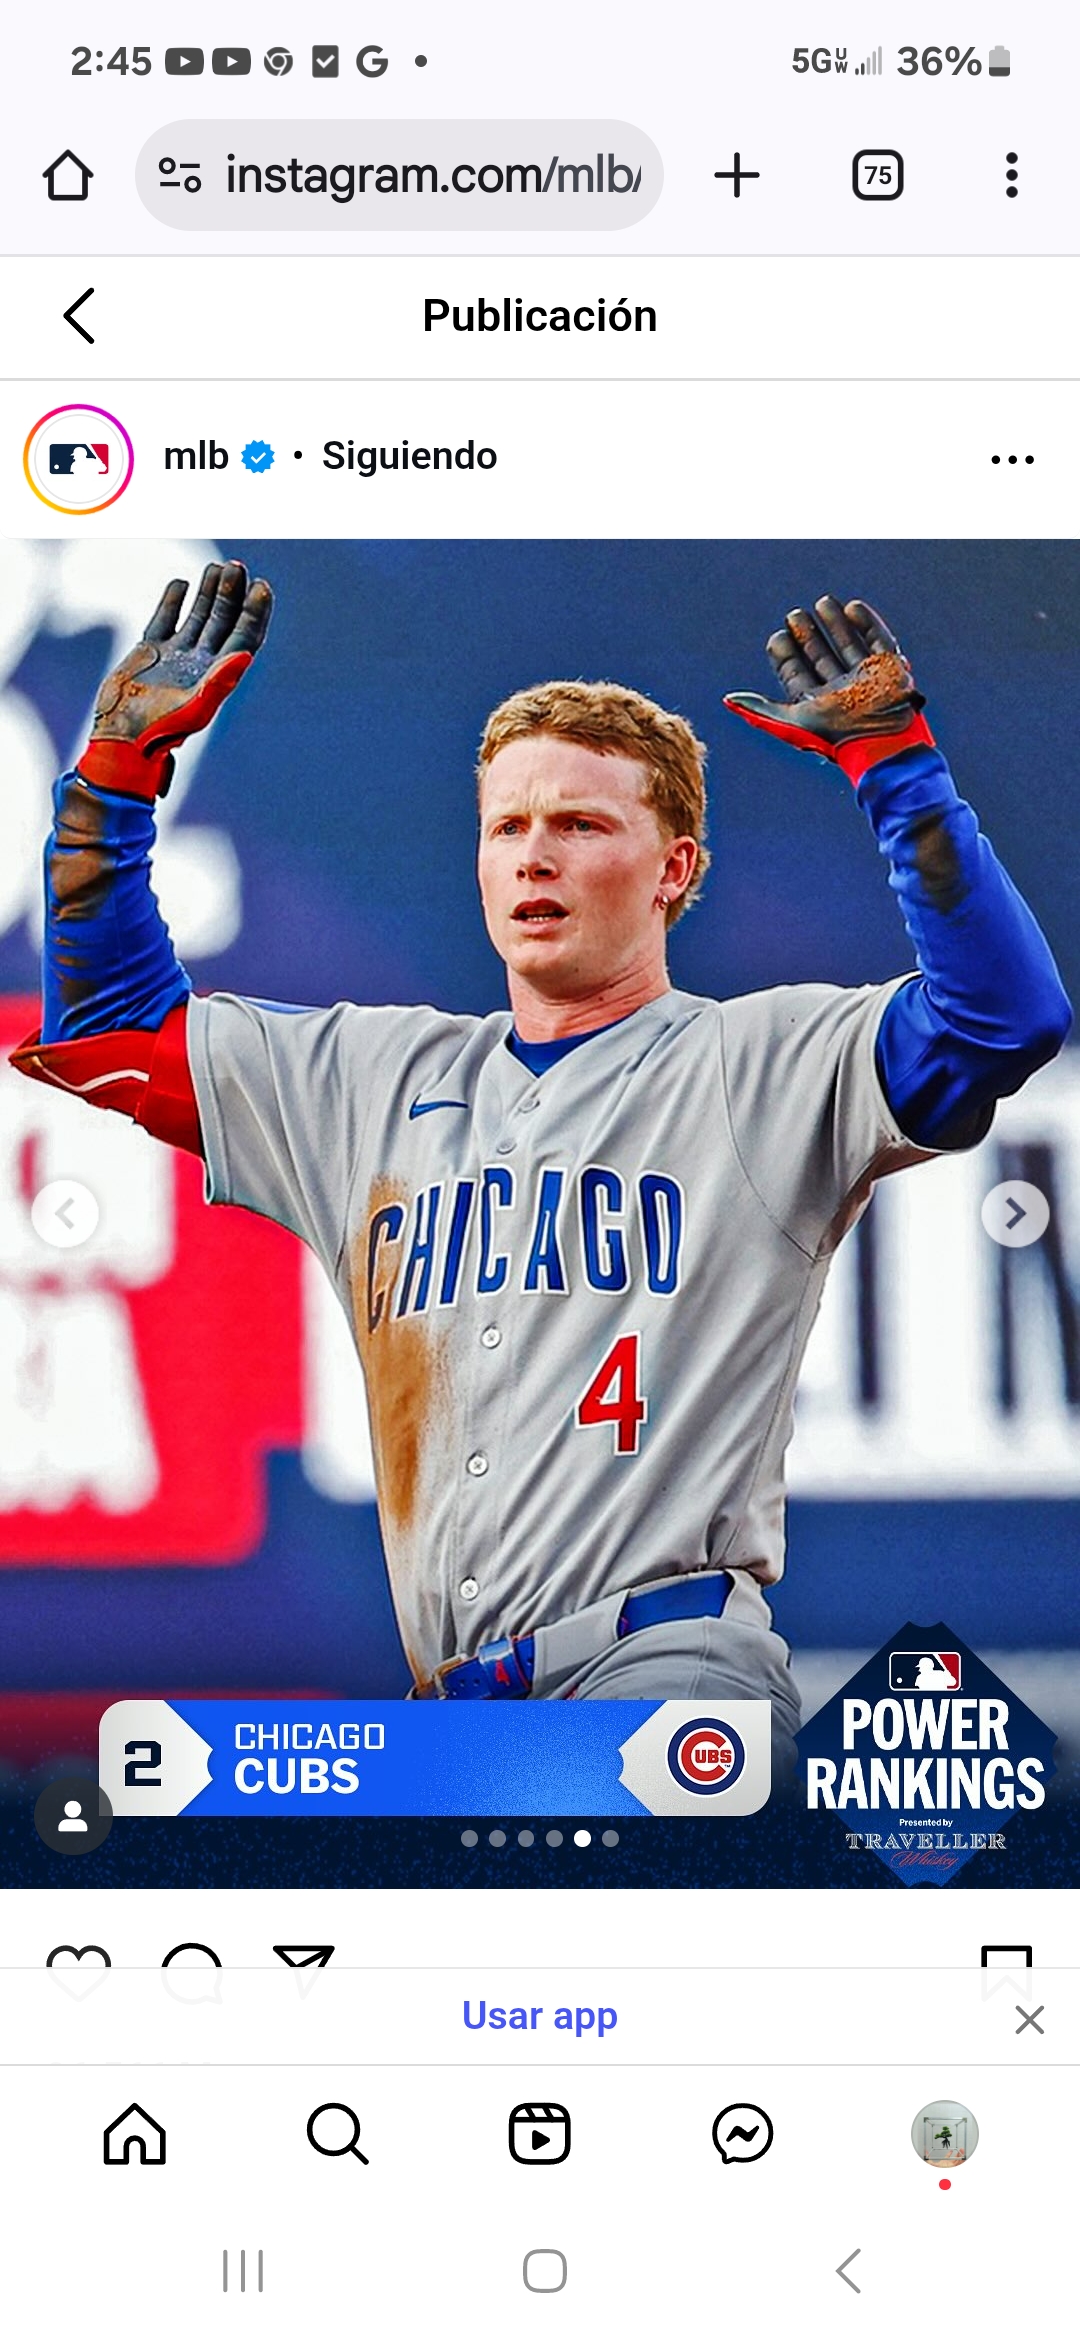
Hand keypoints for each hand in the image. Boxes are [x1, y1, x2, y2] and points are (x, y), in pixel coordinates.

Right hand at [79, 560, 272, 798]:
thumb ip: (220, 682)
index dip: (254, 613)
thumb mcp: (194, 709)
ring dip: (208, 592)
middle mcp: (200, 662)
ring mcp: (175, 655)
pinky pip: (164, 619)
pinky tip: (181, 583)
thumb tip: (245, 654)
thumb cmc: (161, 730)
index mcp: (218, 675)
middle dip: (231, 594)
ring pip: (198, 615)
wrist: (122, 737)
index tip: (261, 587)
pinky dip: (173, 600)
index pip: (244, 637)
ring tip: (216, 567)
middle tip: (235, 567)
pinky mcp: (149, 650)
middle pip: (223, 620)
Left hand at [724, 597, 932, 781]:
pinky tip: (853, 608)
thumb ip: (759, 711)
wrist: (882, 741)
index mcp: (816, 705)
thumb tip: (728, 700)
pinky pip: (878, 641)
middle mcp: (840, 691)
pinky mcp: (890, 669)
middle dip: (807, 635)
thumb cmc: (836, 737)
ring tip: (823, 603)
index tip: (778, 637)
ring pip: (848, 645)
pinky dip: (867, 624)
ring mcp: (865, 678)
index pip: (796, 674)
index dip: (785, 655)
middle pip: (819, 657)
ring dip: (835, 625)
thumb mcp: (791, 723)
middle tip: (794, 614)